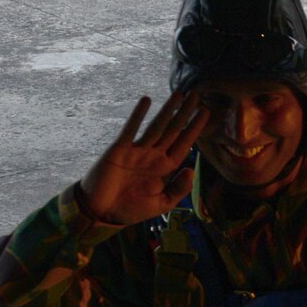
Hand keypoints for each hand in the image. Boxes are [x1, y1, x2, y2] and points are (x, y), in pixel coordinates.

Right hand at [77, 91, 207, 225]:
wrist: (101, 212)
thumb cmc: (130, 209)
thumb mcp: (161, 204)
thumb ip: (178, 190)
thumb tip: (191, 170)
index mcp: (164, 167)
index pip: (183, 143)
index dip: (194, 128)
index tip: (206, 112)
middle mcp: (153, 155)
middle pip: (173, 130)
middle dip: (185, 113)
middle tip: (196, 95)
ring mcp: (137, 151)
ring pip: (156, 126)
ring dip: (167, 110)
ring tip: (179, 94)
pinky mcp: (119, 150)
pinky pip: (131, 130)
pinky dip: (138, 115)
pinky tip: (147, 101)